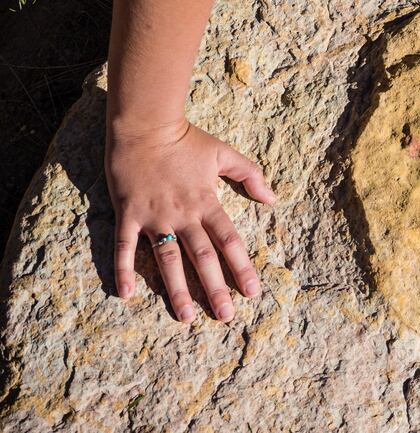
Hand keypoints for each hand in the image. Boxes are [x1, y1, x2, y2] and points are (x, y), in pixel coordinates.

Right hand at [104, 118, 275, 322]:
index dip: (241, 267)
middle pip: (202, 257)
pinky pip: (125, 246)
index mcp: (207, 202)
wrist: (144, 124)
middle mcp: (183, 214)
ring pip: (168, 259)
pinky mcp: (128, 214)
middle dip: (215, 288)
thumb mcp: (224, 153)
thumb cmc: (186, 139)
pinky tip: (126, 295)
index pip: (229, 241)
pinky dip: (123, 270)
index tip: (251, 292)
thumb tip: (273, 198)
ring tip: (187, 316)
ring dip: (177, 289)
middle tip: (224, 316)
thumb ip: (250, 175)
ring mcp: (154, 216)